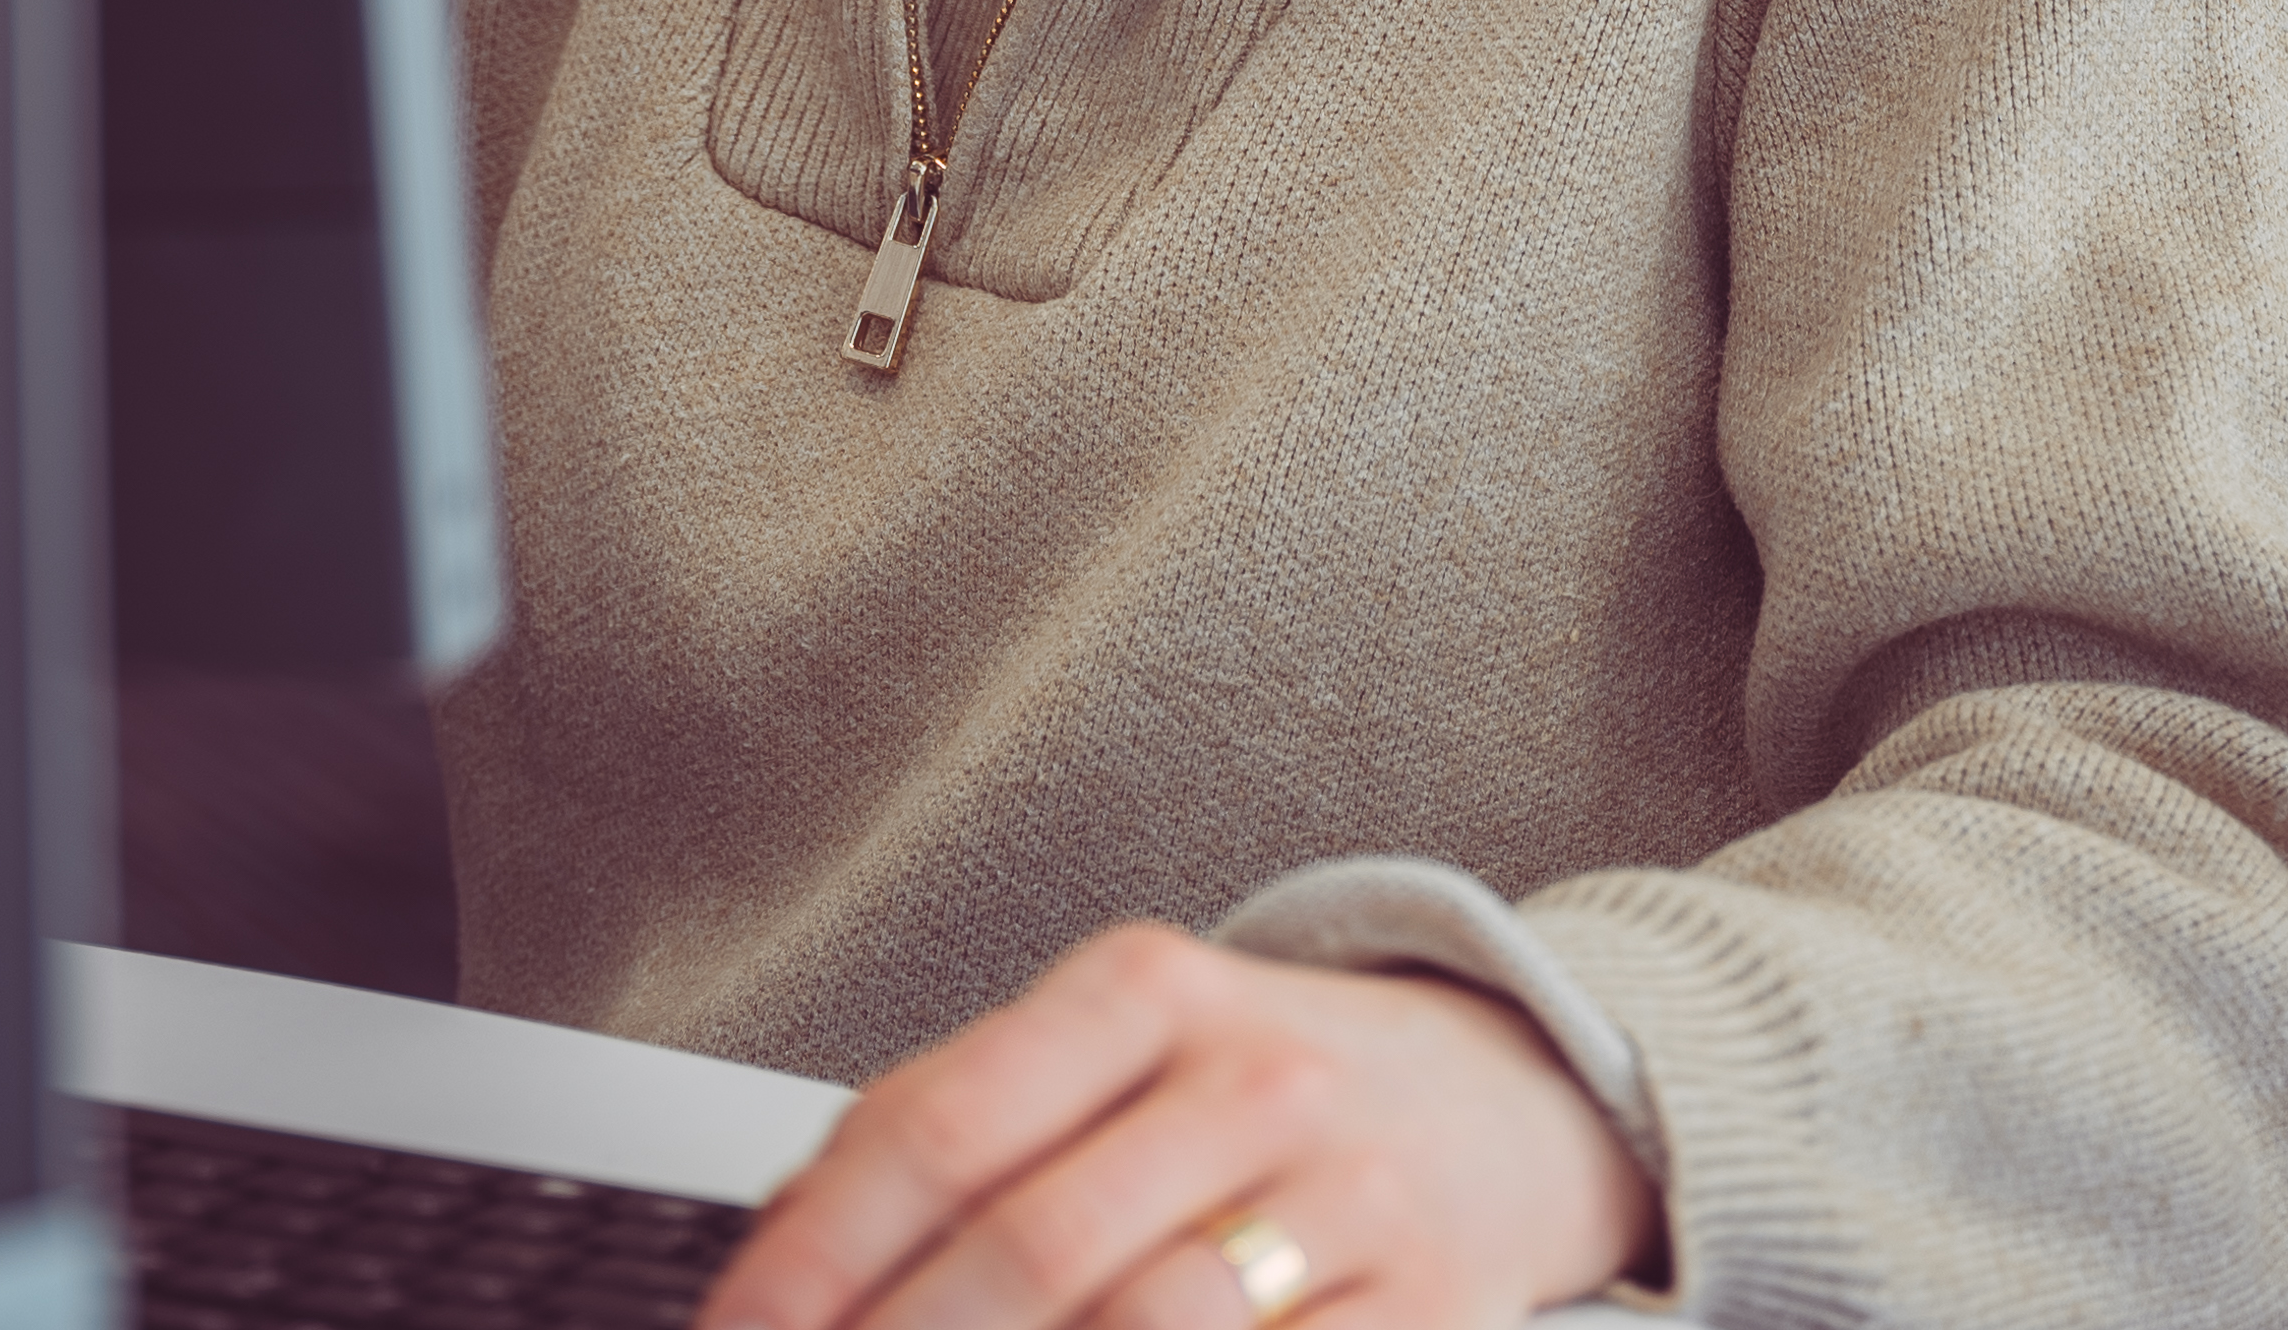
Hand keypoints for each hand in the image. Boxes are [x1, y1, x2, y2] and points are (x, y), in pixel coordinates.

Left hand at [696, 924, 1653, 1329]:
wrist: (1509, 1101)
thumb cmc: (1263, 1093)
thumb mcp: (1120, 1049)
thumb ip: (955, 1125)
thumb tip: (778, 1250)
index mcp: (1145, 990)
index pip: (934, 1128)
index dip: (808, 1262)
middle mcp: (1253, 1078)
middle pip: (1029, 1252)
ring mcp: (1349, 1198)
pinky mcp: (1428, 1312)